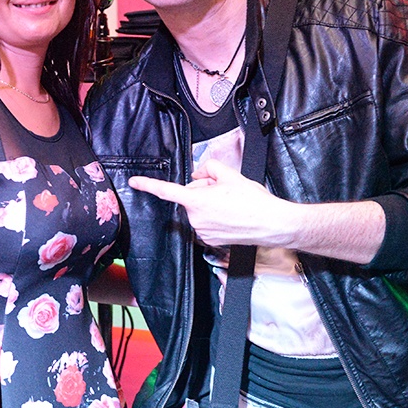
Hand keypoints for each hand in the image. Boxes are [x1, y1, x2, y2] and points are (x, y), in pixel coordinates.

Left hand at [129, 158, 293, 248]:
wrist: (272, 223)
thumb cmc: (254, 201)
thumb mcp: (230, 174)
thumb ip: (208, 167)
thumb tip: (199, 174)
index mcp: (197, 201)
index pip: (166, 191)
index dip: (148, 185)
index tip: (135, 182)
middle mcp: (196, 218)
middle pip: (190, 196)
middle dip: (203, 190)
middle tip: (224, 190)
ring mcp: (202, 231)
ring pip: (199, 209)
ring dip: (210, 204)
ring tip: (232, 204)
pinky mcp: (210, 240)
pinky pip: (206, 222)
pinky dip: (215, 216)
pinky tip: (231, 215)